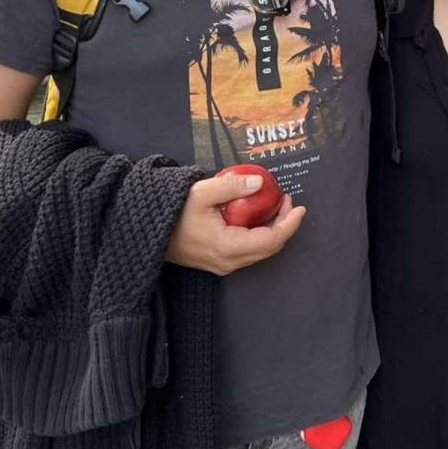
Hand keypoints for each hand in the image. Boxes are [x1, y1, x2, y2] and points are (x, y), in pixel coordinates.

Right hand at [165, 173, 305, 275]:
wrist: (147, 232)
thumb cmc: (173, 212)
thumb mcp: (202, 192)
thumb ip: (231, 186)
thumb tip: (259, 183)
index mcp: (228, 247)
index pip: (271, 240)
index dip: (290, 224)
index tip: (300, 207)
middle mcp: (229, 262)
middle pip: (269, 247)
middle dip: (284, 224)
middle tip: (286, 200)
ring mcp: (223, 265)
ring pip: (260, 251)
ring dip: (273, 229)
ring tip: (275, 204)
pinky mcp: (219, 262)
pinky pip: (249, 251)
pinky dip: (260, 234)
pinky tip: (258, 215)